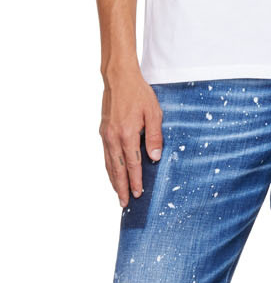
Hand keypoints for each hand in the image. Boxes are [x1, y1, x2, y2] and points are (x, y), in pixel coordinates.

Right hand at [100, 67, 162, 207]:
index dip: (136, 181)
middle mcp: (113, 137)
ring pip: (109, 164)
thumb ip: (155, 136)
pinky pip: (105, 155)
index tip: (138, 194)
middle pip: (117, 169)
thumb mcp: (153, 113)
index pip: (133, 164)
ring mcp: (106, 135)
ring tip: (118, 194)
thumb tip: (155, 157)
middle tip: (125, 203)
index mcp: (127, 134)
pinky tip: (112, 174)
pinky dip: (109, 168)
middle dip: (121, 188)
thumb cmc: (138, 93)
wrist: (118, 78)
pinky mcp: (103, 132)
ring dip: (114, 181)